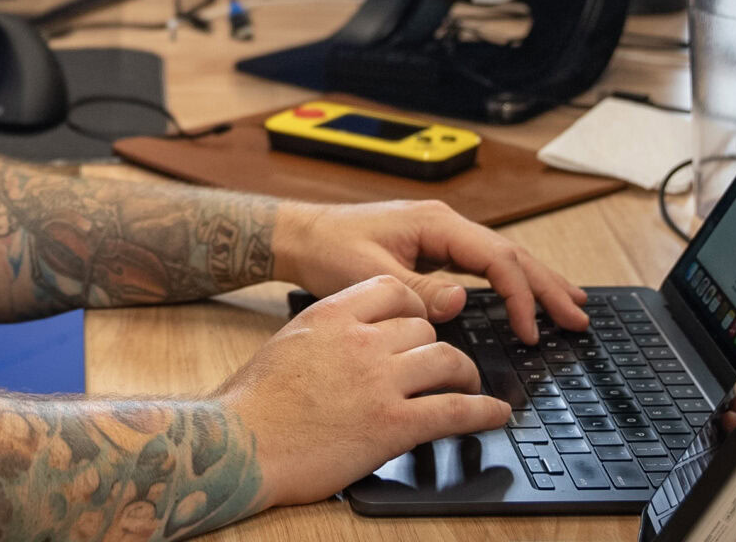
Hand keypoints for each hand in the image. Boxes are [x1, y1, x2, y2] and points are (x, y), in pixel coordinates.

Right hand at [214, 275, 508, 507]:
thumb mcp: (289, 344)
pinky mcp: (394, 424)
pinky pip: (455, 410)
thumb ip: (327, 334)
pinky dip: (483, 412)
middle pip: (424, 329)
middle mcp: (362, 341)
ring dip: (465, 375)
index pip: (393, 292)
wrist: (240, 444)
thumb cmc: (253, 403)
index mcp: (333, 315)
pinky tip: (495, 414)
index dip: (414, 309)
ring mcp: (380, 381)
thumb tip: (348, 340)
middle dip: (435, 347)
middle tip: (440, 366)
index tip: (418, 325)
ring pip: (448, 360)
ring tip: (470, 386)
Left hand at [276, 199, 589, 342]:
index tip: (531, 331)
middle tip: (580, 316)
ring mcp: (441, 235)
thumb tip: (460, 303)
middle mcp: (445, 224)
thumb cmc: (328, 249)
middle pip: (511, 255)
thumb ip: (418, 290)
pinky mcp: (433, 249)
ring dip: (537, 282)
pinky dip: (510, 282)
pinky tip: (525, 296)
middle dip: (548, 286)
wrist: (300, 235)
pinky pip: (483, 266)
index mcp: (436, 223)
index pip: (496, 259)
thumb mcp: (371, 276)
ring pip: (502, 259)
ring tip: (571, 304)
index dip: (520, 296)